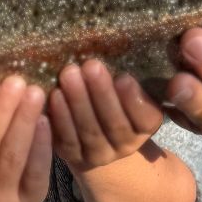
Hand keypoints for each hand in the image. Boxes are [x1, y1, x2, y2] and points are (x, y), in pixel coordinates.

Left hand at [48, 60, 164, 174]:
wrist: (98, 134)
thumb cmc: (116, 98)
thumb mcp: (129, 89)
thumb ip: (127, 77)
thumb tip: (115, 44)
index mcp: (146, 127)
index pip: (146, 118)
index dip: (134, 100)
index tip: (123, 77)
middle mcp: (127, 145)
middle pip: (115, 124)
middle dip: (101, 93)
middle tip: (90, 66)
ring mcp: (100, 154)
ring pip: (90, 131)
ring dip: (78, 101)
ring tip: (69, 74)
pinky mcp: (75, 157)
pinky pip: (67, 139)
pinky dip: (61, 117)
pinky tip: (55, 95)